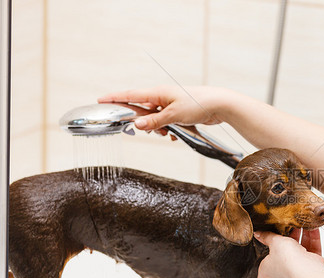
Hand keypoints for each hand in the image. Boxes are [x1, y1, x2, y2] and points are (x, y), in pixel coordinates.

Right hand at [98, 85, 225, 130]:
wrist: (221, 105)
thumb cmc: (198, 104)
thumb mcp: (174, 115)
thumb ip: (155, 121)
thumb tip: (136, 124)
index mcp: (157, 93)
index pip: (130, 95)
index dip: (114, 98)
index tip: (100, 100)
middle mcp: (162, 97)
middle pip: (143, 110)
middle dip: (144, 123)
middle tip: (150, 130)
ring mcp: (171, 104)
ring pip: (156, 119)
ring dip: (159, 128)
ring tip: (168, 132)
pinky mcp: (180, 112)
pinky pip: (168, 123)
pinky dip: (170, 130)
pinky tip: (177, 135)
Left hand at [255, 228, 323, 277]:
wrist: (306, 269)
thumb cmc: (286, 262)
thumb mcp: (273, 243)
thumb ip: (267, 237)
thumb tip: (259, 234)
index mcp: (268, 272)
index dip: (263, 276)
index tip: (263, 267)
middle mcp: (283, 274)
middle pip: (283, 258)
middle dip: (285, 246)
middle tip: (286, 232)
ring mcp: (298, 269)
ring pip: (299, 251)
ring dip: (301, 237)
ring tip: (301, 225)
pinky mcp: (311, 265)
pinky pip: (313, 249)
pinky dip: (313, 238)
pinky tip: (312, 228)